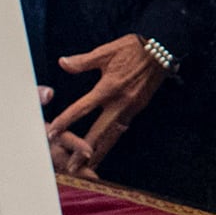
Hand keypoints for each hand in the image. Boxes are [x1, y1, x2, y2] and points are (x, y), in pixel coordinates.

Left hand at [48, 34, 167, 168]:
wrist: (163, 50)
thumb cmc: (134, 48)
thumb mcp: (106, 51)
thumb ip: (83, 61)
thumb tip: (63, 63)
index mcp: (109, 88)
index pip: (83, 109)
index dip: (66, 121)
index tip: (52, 132)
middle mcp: (120, 102)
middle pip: (99, 133)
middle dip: (84, 151)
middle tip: (71, 166)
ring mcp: (131, 107)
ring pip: (112, 135)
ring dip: (100, 151)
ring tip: (87, 166)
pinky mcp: (138, 107)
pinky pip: (122, 128)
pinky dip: (112, 139)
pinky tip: (105, 146)